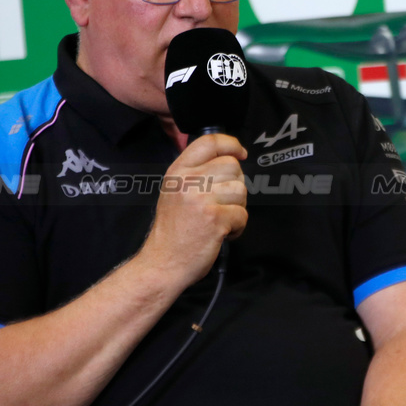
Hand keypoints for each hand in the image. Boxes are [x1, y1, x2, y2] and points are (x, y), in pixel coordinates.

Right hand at [142, 134, 247, 285]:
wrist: (163, 263)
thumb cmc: (173, 231)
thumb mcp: (175, 192)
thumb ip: (196, 173)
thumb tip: (230, 159)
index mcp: (178, 171)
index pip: (209, 141)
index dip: (231, 144)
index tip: (240, 153)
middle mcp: (188, 181)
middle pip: (232, 166)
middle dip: (235, 185)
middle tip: (222, 204)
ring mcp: (201, 198)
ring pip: (241, 190)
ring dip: (237, 208)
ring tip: (220, 220)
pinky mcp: (215, 218)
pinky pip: (242, 214)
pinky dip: (238, 227)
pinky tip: (222, 233)